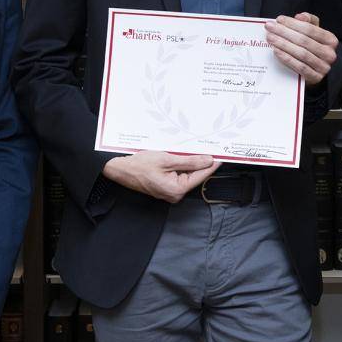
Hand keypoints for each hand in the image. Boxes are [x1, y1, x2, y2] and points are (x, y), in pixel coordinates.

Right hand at [102, 150, 219, 202]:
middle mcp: (175, 194)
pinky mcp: (165, 186)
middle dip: (201, 162)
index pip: (200, 175)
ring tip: (193, 149)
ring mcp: (170, 191)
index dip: (212, 164)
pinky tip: (182, 155)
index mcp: (176, 190)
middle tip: (209, 147)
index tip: (221, 155)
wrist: (120, 169)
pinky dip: (182, 165)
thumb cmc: (139, 165)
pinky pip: (179, 175)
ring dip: (190, 162)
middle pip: (195, 175)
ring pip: (187, 174)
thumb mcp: (167, 159)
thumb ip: (189, 161)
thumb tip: (208, 161)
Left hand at [264, 13, 337, 85]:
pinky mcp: (315, 78)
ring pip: (301, 53)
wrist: (315, 71)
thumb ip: (308, 21)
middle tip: (270, 28)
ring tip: (271, 38)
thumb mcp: (313, 32)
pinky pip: (299, 67)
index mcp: (330, 39)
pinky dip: (286, 58)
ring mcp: (323, 67)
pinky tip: (276, 51)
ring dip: (283, 44)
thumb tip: (299, 16)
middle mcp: (329, 53)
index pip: (310, 29)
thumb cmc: (312, 48)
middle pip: (304, 40)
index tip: (279, 19)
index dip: (293, 23)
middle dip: (284, 32)